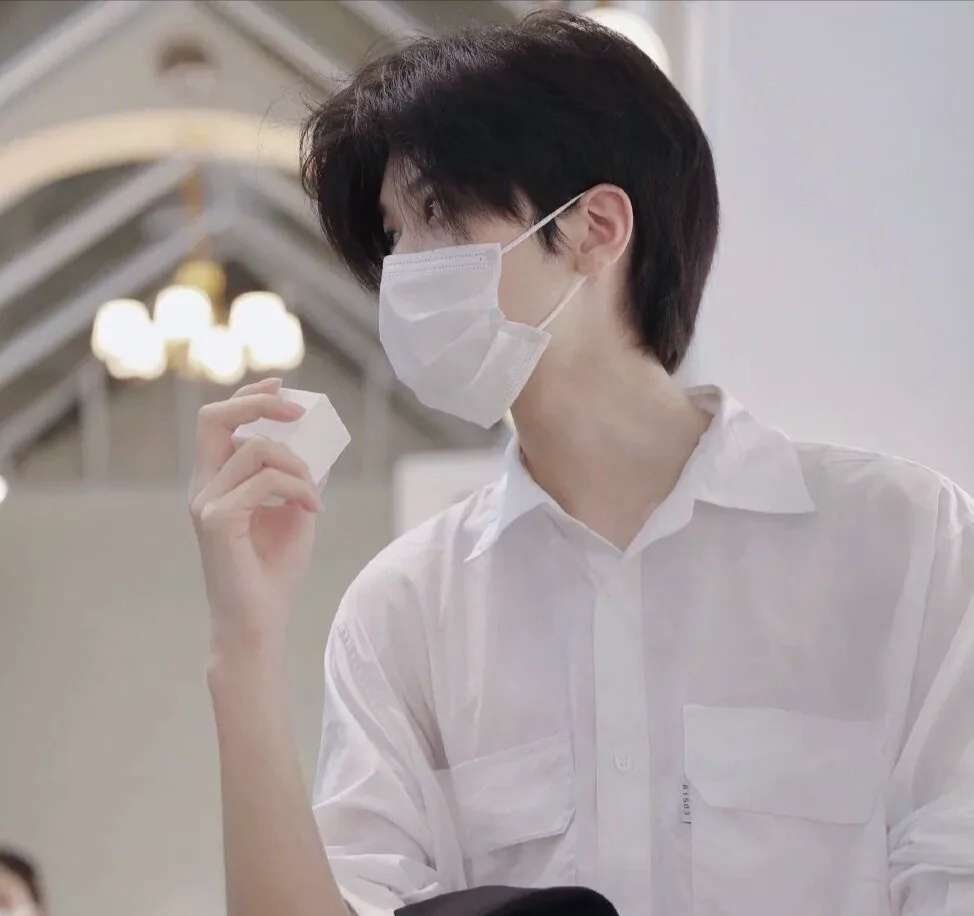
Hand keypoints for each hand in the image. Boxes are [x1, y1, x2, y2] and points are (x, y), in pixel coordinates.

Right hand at [188, 376, 323, 656]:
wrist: (260, 621)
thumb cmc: (274, 570)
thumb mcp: (293, 512)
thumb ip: (295, 477)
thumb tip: (313, 441)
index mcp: (215, 482)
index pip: (219, 422)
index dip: (250, 395)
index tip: (284, 385)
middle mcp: (203, 487)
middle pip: (213, 418)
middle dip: (258, 402)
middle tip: (299, 412)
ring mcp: (206, 503)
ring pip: (256, 450)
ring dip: (298, 466)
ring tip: (314, 496)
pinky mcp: (217, 520)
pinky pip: (267, 482)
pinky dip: (299, 489)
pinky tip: (313, 510)